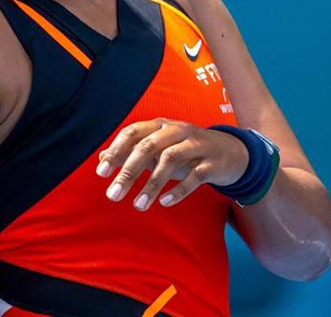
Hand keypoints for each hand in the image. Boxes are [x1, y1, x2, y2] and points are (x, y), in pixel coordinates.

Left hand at [95, 118, 248, 210]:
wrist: (230, 152)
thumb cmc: (186, 151)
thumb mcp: (158, 149)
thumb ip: (130, 152)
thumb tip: (101, 158)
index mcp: (159, 125)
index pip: (132, 133)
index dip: (115, 151)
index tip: (101, 173)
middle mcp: (176, 130)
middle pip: (148, 147)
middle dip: (128, 172)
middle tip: (113, 195)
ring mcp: (196, 144)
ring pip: (170, 159)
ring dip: (152, 184)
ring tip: (138, 206)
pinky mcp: (212, 162)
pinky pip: (195, 175)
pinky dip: (179, 189)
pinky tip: (164, 202)